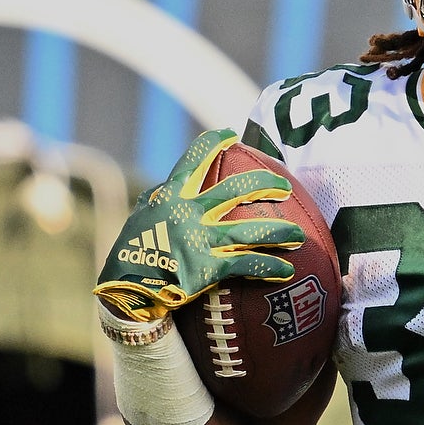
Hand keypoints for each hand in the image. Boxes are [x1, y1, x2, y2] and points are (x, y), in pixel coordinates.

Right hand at [95, 129, 304, 328]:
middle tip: (284, 187)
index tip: (230, 133)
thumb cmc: (130, 255)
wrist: (124, 290)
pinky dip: (268, 267)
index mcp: (170, 196)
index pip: (194, 161)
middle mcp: (189, 212)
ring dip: (278, 231)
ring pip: (249, 230)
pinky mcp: (207, 267)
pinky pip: (245, 265)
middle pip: (235, 190)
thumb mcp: (140, 218)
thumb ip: (159, 200)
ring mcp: (200, 239)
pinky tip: (287, 270)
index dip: (213, 144)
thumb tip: (170, 186)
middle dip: (263, 184)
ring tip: (299, 235)